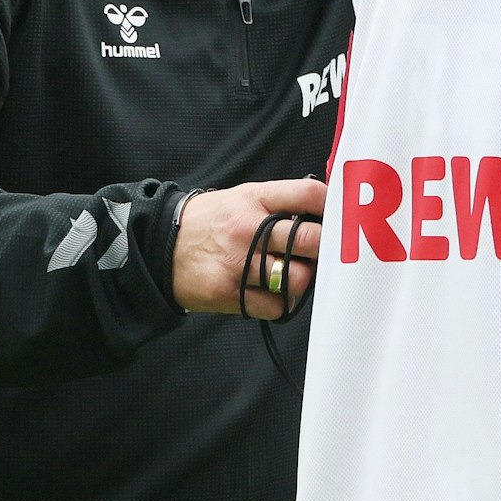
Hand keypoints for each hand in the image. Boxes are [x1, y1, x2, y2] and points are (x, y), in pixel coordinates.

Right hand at [171, 180, 325, 319]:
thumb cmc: (210, 221)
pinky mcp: (228, 292)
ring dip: (304, 279)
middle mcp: (249, 229)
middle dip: (325, 248)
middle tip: (324, 252)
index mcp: (254, 199)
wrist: (161, 245)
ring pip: (297, 278)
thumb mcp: (242, 197)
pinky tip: (274, 291)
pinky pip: (275, 305)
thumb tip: (323, 212)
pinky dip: (282, 302)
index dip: (332, 206)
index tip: (340, 216)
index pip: (307, 195)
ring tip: (295, 273)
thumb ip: (279, 202)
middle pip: (310, 240)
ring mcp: (239, 262)